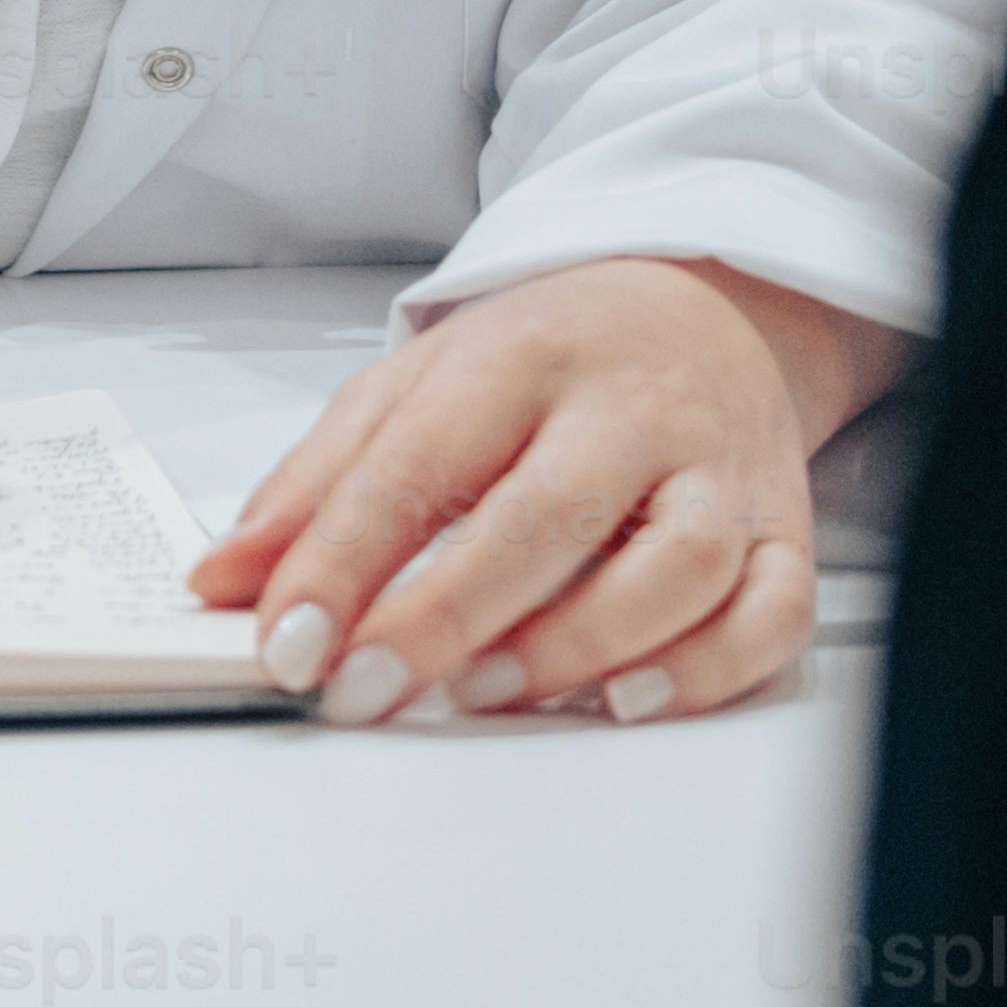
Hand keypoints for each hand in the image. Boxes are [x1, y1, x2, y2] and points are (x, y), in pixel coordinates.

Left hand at [184, 256, 905, 727]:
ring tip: (482, 694)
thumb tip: (223, 583)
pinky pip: (770, 614)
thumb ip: (319, 481)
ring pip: (675, 566)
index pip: (425, 456)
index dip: (346, 558)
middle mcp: (632, 407)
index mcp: (527, 353)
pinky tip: (627, 702)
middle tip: (362, 690)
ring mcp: (720, 470)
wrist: (709, 304)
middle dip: (445, 614)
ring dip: (574, 646)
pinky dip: (706, 670)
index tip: (286, 642)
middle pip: (548, 512)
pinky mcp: (784, 530)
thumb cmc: (552, 358)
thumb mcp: (419, 383)